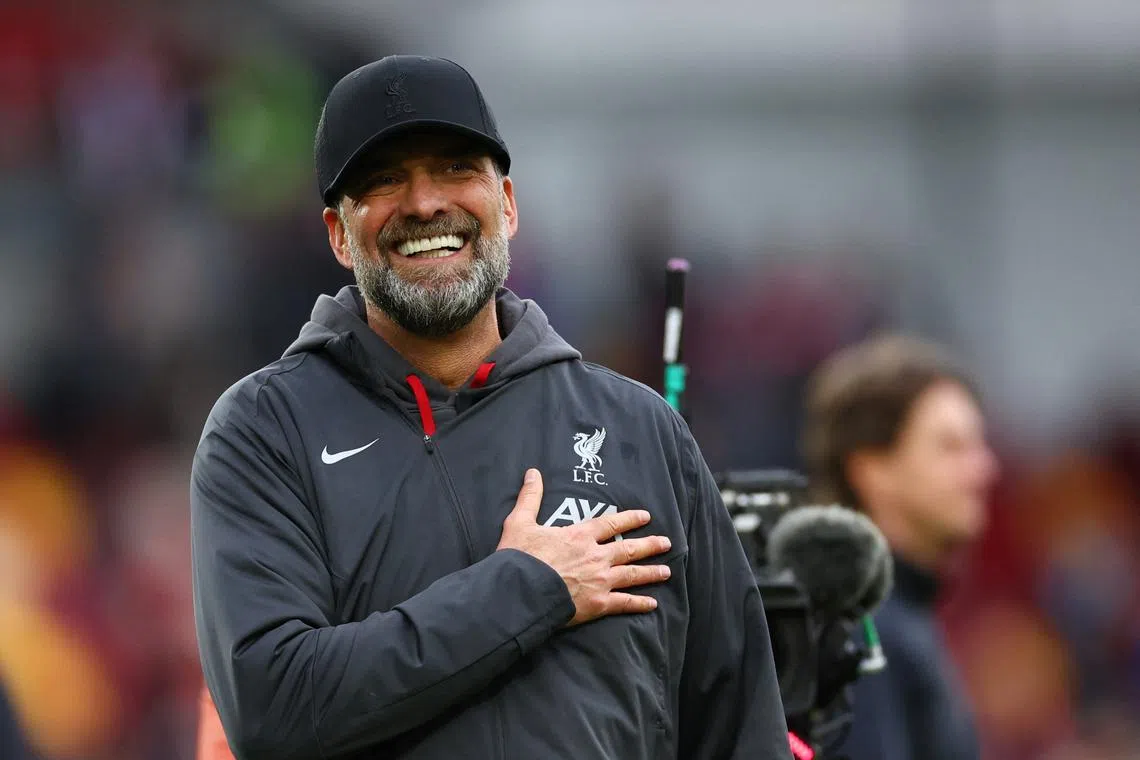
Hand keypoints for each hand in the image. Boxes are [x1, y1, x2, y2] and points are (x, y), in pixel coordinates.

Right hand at [497, 468, 671, 625]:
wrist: (520, 592)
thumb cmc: (519, 558)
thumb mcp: (520, 522)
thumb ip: (530, 497)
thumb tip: (532, 472)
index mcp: (579, 536)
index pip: (611, 523)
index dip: (629, 519)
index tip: (646, 516)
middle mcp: (595, 556)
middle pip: (629, 548)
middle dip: (650, 545)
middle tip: (666, 543)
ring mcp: (600, 580)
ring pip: (632, 574)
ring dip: (651, 572)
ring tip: (667, 571)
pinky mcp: (598, 604)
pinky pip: (624, 603)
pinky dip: (640, 603)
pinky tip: (653, 604)